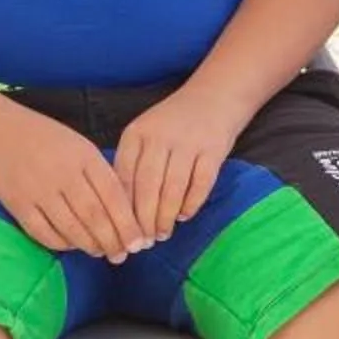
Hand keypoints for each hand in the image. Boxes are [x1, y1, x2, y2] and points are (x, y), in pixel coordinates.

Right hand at [0, 101, 150, 262]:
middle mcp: (64, 174)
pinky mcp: (18, 206)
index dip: (128, 224)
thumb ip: (98, 172)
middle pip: (95, 217)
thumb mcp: (78, 144)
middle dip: (113, 241)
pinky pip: (44, 234)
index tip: (139, 242)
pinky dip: (62, 244)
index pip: (114, 197)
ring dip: (90, 246)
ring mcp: (39, 191)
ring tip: (101, 252)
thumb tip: (121, 210)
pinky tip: (71, 245)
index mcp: (84, 156)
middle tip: (122, 255)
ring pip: (72, 229)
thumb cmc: (42, 136)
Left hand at [114, 87, 245, 240]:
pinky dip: (191, 204)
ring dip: (166, 217)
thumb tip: (122, 215)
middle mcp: (160, 135)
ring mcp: (188, 141)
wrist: (215, 97)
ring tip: (163, 233)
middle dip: (144, 220)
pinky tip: (184, 216)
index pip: (123, 177)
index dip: (122, 209)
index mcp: (137, 133)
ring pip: (173, 189)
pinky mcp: (213, 149)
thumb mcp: (145, 136)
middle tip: (144, 242)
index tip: (122, 232)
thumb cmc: (173, 124)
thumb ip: (133, 167)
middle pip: (147, 186)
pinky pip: (200, 184)